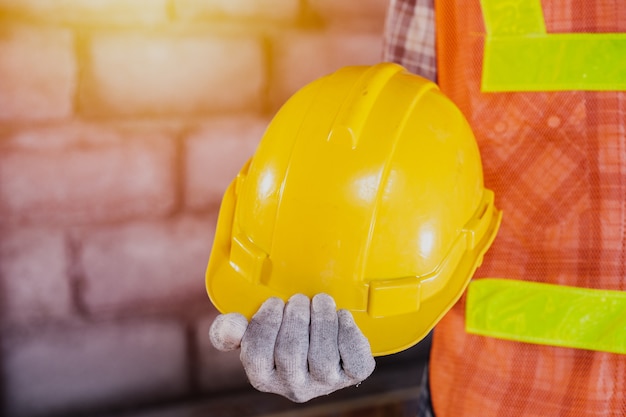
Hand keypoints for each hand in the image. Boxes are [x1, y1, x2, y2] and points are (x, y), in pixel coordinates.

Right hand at [209, 293, 375, 401]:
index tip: (274, 302)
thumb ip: (231, 330)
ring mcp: (325, 384)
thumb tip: (230, 324)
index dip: (265, 325)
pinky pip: (355, 359)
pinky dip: (349, 333)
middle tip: (300, 300)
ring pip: (324, 356)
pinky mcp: (352, 375)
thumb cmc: (283, 334)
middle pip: (290, 353)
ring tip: (320, 302)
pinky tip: (342, 316)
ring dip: (322, 321)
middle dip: (295, 318)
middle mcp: (294, 387)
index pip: (257, 356)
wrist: (323, 345)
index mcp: (264, 377)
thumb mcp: (253, 333)